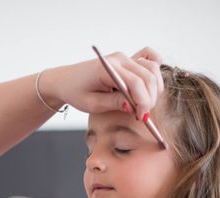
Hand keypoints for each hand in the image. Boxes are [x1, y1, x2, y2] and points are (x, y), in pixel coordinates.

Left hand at [41, 47, 163, 119]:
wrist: (65, 80)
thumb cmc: (76, 92)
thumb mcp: (92, 104)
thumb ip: (113, 103)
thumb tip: (133, 106)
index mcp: (107, 68)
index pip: (135, 83)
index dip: (143, 102)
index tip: (141, 118)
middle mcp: (119, 58)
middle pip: (148, 76)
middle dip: (150, 98)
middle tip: (142, 115)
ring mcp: (124, 57)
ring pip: (152, 69)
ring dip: (154, 89)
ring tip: (142, 106)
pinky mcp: (127, 59)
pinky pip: (149, 60)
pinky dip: (154, 73)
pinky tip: (150, 87)